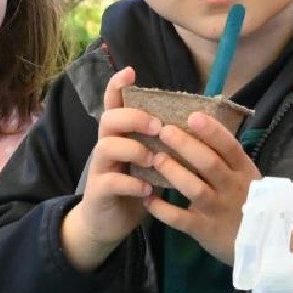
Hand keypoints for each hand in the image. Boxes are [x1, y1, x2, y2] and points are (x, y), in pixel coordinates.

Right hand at [61, 66, 158, 271]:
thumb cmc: (135, 183)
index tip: (130, 71)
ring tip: (154, 160)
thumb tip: (193, 119)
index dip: (117, 86)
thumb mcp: (148, 158)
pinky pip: (111, 181)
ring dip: (134, 150)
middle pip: (109, 119)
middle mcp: (107, 145)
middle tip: (157, 126)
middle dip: (134, 118)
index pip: (114, 103)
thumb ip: (159, 140)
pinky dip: (132, 184)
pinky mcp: (99, 190)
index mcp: (121, 134)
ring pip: (107, 147)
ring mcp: (100, 167)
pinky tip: (149, 190)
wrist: (109, 221)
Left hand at [143, 111, 262, 264]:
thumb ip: (228, 160)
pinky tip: (148, 198)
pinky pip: (181, 219)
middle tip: (165, 131)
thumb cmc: (250, 204)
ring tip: (156, 159)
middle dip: (187, 146)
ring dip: (174, 173)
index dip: (212, 131)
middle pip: (210, 164)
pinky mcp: (205, 230)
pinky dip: (163, 209)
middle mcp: (233, 188)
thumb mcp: (248, 179)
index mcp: (245, 172)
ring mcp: (219, 210)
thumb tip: (201, 128)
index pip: (230, 147)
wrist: (263, 247)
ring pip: (195, 189)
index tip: (193, 116)